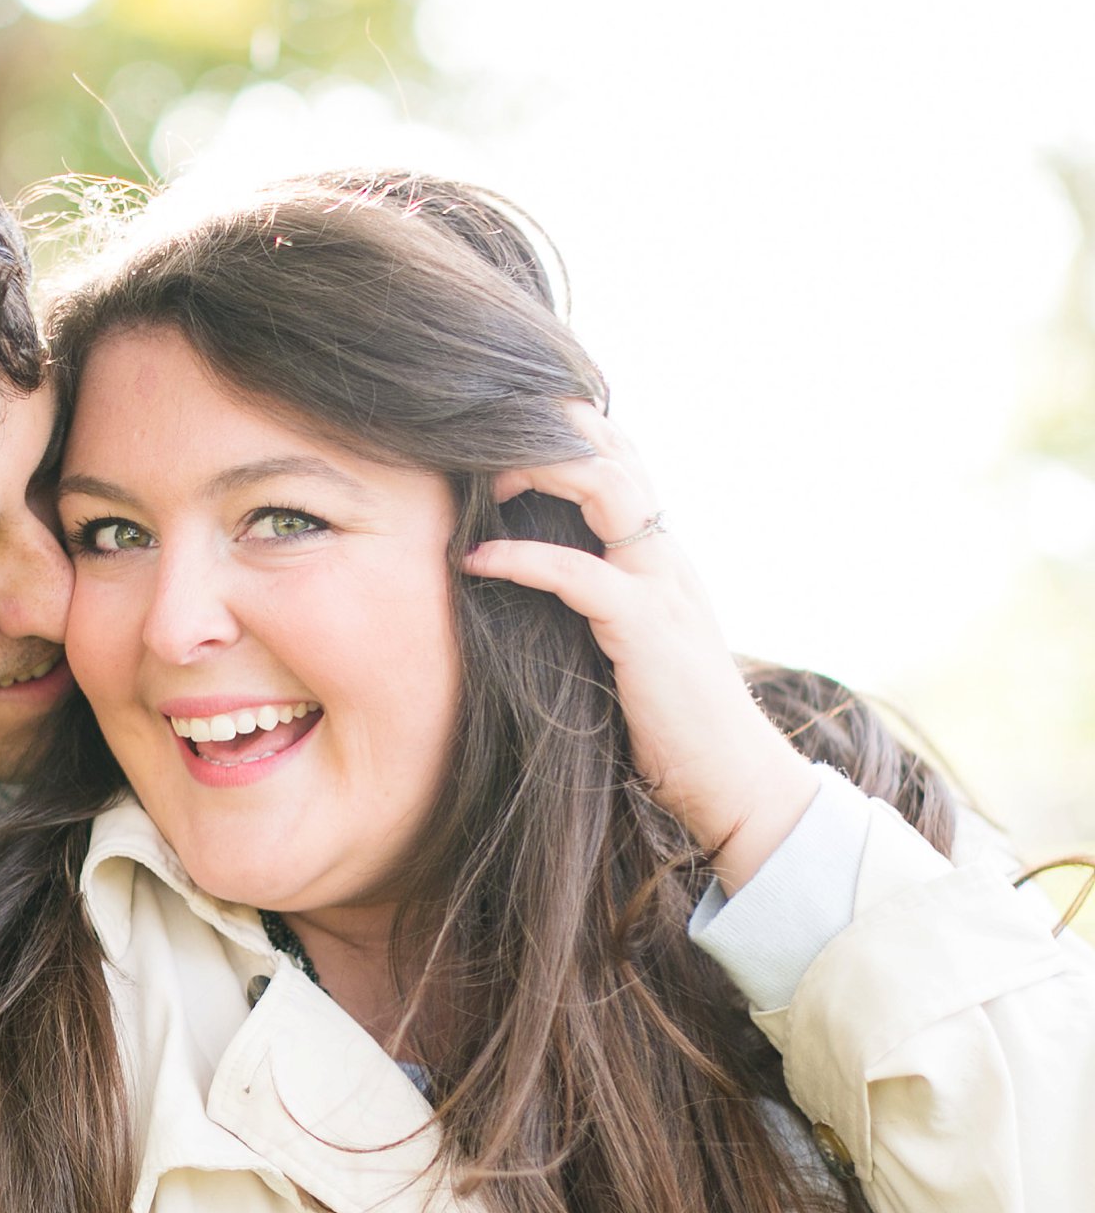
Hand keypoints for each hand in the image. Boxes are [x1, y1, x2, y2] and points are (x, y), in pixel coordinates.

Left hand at [462, 404, 817, 894]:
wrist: (735, 782)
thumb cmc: (674, 725)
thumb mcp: (632, 647)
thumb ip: (599, 604)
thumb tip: (534, 586)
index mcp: (662, 556)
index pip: (622, 462)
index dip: (569, 432)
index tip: (505, 432)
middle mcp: (667, 557)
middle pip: (616, 453)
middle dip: (551, 430)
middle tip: (487, 443)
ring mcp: (662, 587)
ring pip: (607, 488)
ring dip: (540, 470)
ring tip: (484, 485)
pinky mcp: (646, 630)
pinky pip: (579, 574)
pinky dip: (523, 558)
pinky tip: (477, 560)